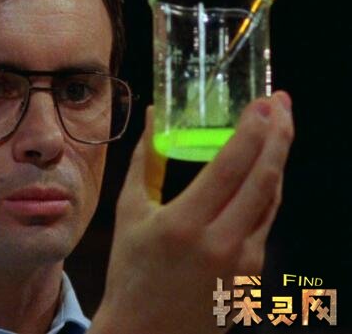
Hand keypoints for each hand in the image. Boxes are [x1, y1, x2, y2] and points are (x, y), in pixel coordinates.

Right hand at [90, 91, 293, 333]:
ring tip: (277, 127)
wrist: (148, 333)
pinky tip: (261, 171)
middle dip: (278, 134)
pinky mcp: (253, 274)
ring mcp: (244, 262)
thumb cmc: (131, 271)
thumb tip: (155, 116)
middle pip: (264, 179)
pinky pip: (266, 221)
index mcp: (184, 224)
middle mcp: (221, 243)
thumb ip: (145, 160)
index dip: (251, 130)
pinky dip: (266, 190)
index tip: (263, 102)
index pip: (229, 167)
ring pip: (272, 199)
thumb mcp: (130, 212)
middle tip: (281, 102)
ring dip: (277, 159)